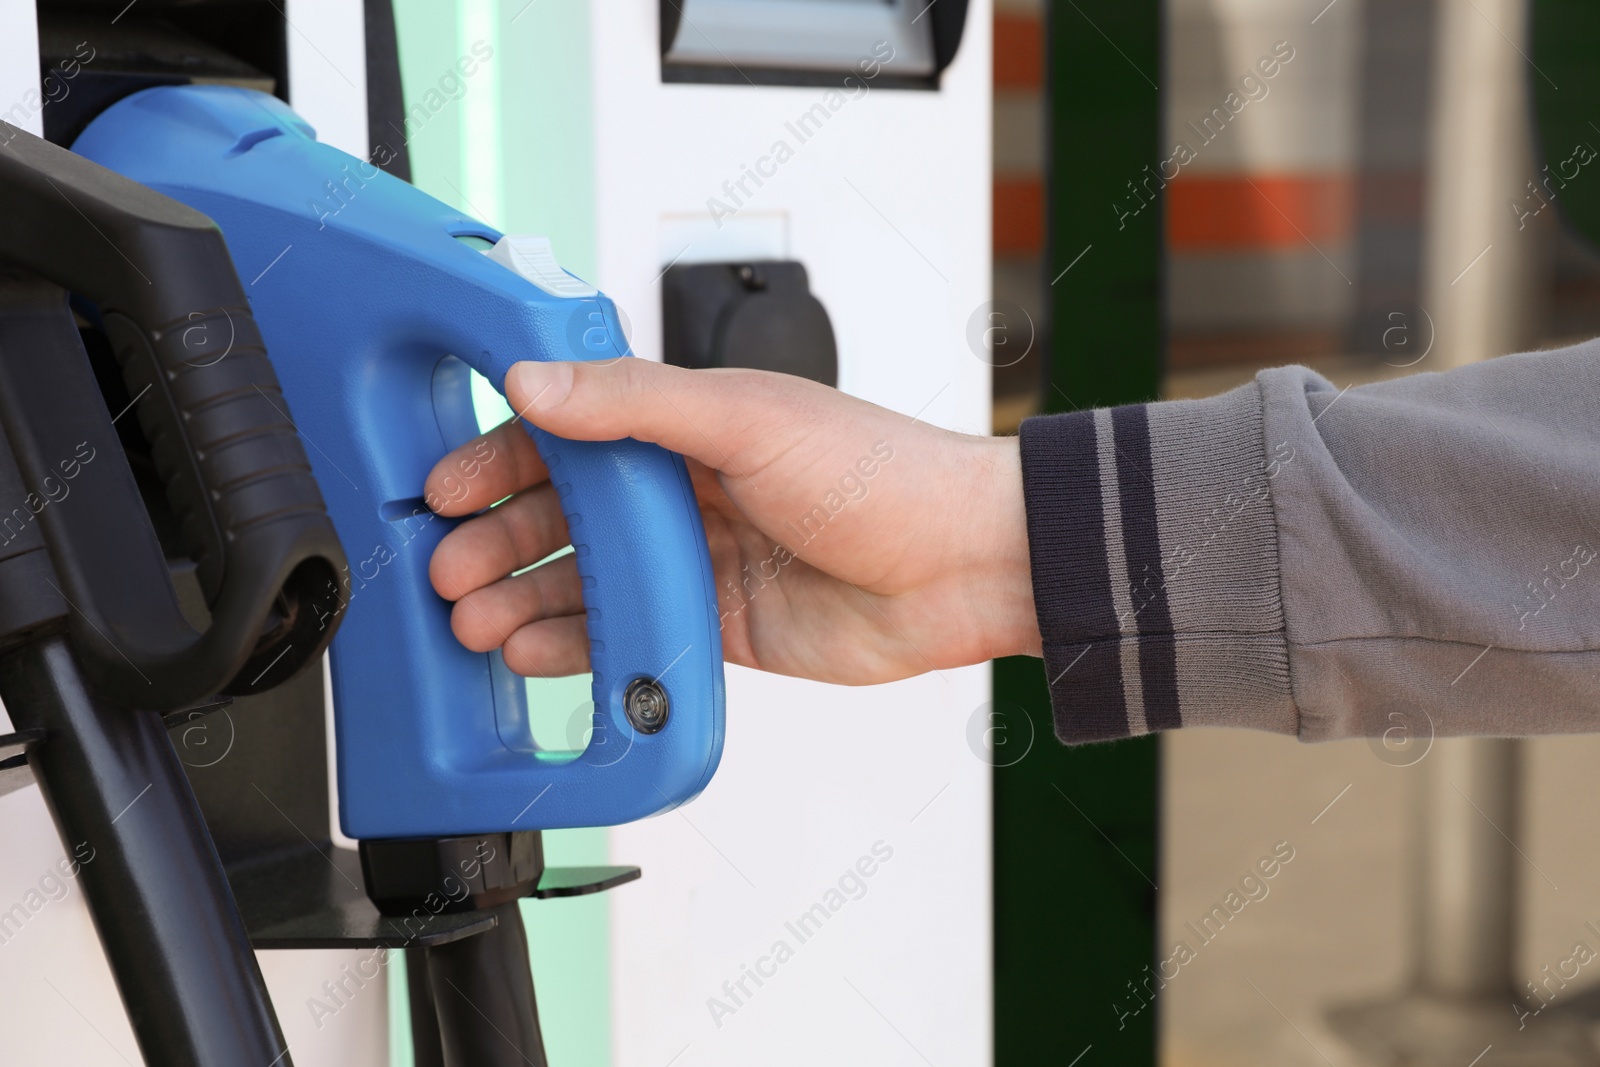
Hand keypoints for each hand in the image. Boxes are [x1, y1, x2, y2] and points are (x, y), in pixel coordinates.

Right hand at [425, 359, 1039, 684]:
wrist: (963, 564)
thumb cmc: (881, 473)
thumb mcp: (748, 417)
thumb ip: (636, 402)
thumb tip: (533, 380)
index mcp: (687, 424)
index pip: (565, 434)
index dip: (497, 460)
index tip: (441, 488)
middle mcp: (685, 490)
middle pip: (561, 514)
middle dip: (495, 540)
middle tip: (444, 572)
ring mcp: (698, 561)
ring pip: (584, 580)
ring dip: (520, 598)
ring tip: (471, 623)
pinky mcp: (716, 626)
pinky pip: (628, 638)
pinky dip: (575, 648)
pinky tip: (530, 653)